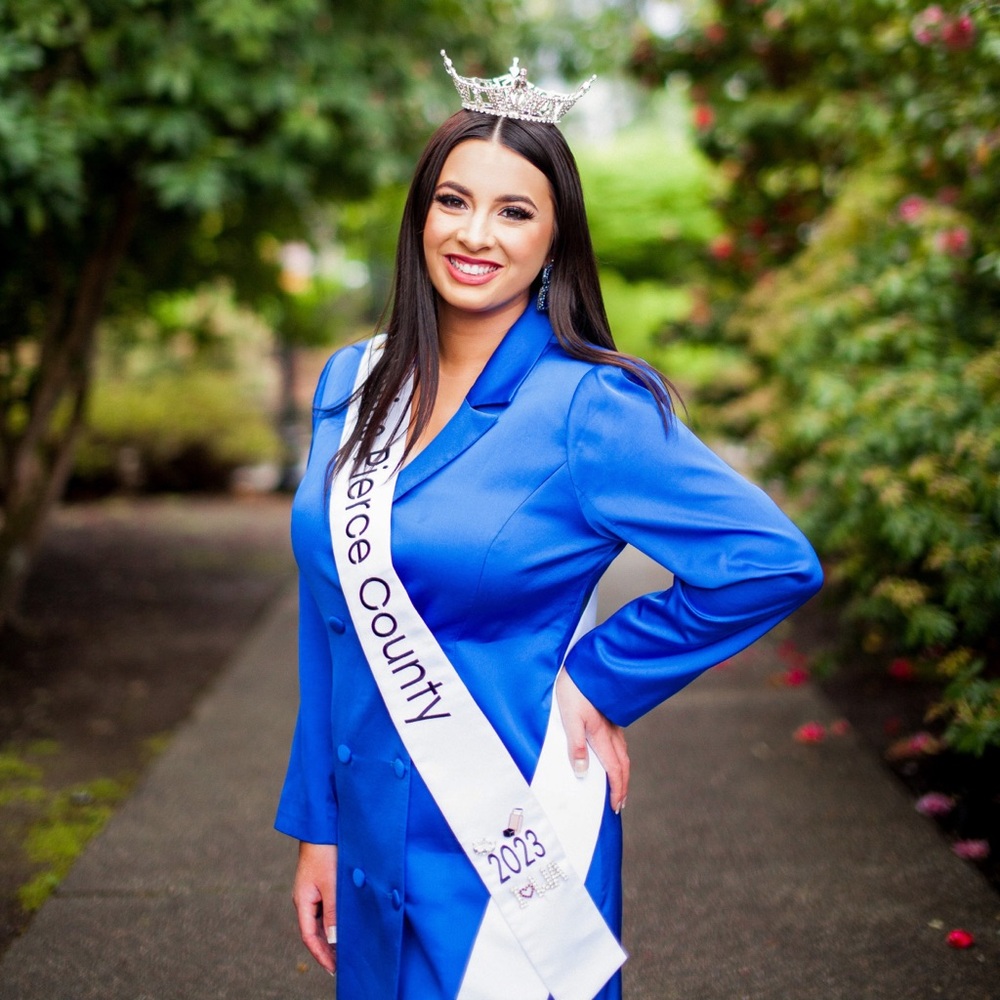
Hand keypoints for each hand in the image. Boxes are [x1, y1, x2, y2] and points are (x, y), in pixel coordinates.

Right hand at [293, 841, 337, 974]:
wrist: (322, 827)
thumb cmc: (325, 853)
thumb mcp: (331, 884)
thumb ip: (332, 912)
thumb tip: (333, 940)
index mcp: (303, 902)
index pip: (309, 937)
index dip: (321, 954)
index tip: (333, 968)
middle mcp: (305, 899)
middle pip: (314, 931)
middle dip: (326, 948)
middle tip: (341, 964)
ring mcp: (311, 891)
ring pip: (320, 920)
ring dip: (330, 935)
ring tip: (345, 949)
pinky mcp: (320, 883)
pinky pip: (325, 908)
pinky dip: (334, 920)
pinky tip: (345, 924)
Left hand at [555, 670, 629, 811]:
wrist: (587, 664)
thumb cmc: (574, 689)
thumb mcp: (569, 717)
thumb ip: (576, 745)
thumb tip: (582, 773)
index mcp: (602, 735)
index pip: (614, 769)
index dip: (617, 790)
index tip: (617, 806)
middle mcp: (612, 731)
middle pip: (622, 764)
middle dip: (623, 785)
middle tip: (620, 802)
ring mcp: (613, 722)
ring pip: (622, 752)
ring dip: (622, 771)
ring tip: (619, 783)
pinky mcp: (611, 714)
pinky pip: (619, 741)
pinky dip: (619, 755)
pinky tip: (614, 753)